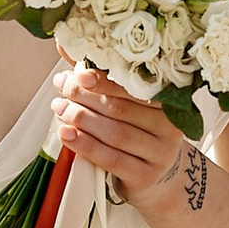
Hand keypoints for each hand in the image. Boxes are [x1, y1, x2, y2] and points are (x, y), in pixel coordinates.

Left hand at [54, 65, 186, 209]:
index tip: (78, 74)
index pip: (134, 87)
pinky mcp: (145, 176)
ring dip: (82, 119)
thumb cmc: (137, 136)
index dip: (104, 79)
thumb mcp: (128, 109)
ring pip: (115, 132)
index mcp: (168, 103)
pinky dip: (85, 145)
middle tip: (62, 90)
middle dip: (86, 97)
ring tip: (60, 109)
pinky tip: (66, 134)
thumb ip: (102, 80)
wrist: (157, 181)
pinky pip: (111, 158)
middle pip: (121, 108)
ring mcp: (159, 154)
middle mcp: (169, 127)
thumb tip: (66, 46)